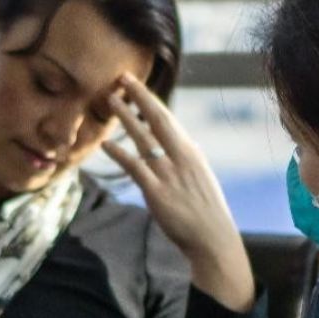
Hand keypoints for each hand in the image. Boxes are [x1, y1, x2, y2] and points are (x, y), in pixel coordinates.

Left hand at [101, 73, 254, 311]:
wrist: (213, 239)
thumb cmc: (206, 211)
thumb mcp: (201, 178)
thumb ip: (190, 160)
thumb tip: (187, 144)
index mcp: (191, 152)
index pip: (167, 119)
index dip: (149, 100)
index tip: (136, 84)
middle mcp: (181, 157)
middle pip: (158, 119)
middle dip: (140, 96)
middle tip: (123, 77)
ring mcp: (169, 174)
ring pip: (144, 138)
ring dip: (126, 117)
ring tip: (111, 101)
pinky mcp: (157, 193)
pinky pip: (135, 168)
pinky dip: (120, 153)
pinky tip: (106, 143)